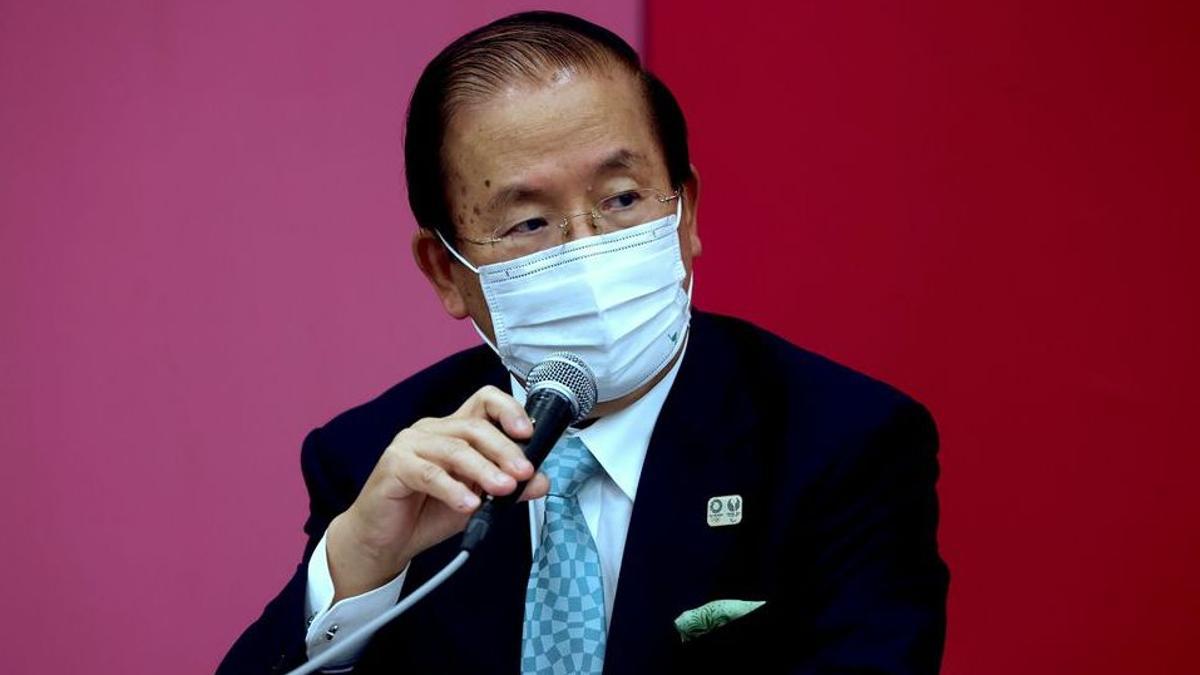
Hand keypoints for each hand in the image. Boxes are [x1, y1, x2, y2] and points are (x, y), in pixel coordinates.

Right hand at [324, 385, 549, 600]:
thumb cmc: (427, 513)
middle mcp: (431, 430)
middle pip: (474, 427)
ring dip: (484, 470)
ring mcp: (409, 445)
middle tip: (523, 473)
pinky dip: (453, 489)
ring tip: (503, 490)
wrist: (386, 541)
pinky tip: (469, 504)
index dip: (508, 411)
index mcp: (454, 430)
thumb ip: (508, 488)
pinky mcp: (394, 466)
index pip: (484, 402)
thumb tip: (540, 481)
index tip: (528, 434)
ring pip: (454, 449)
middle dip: (504, 450)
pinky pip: (429, 474)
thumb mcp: (478, 499)